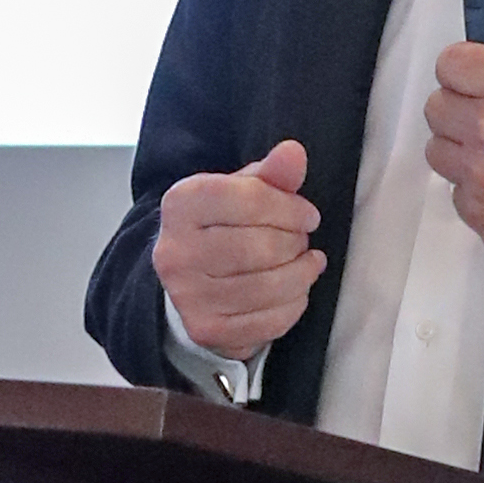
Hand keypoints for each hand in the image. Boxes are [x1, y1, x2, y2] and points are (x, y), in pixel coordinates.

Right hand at [153, 136, 324, 357]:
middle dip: (295, 242)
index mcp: (181, 204)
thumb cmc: (224, 229)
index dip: (291, 207)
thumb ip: (271, 174)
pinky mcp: (206, 329)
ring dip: (301, 274)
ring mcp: (188, 295)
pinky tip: (295, 291)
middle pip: (262, 246)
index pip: (249, 199)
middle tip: (300, 241)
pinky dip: (293, 305)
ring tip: (305, 264)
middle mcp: (175, 250)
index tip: (308, 215)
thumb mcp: (242, 193)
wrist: (188, 283)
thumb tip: (293, 153)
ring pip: (270, 286)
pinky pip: (269, 320)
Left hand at [423, 45, 483, 284]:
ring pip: (437, 151)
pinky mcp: (474, 212)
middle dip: (456, 112)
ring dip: (459, 152)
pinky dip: (474, 192)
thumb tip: (478, 86)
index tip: (466, 82)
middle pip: (435, 108)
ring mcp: (475, 175)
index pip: (451, 64)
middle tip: (482, 123)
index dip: (459, 73)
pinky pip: (455, 192)